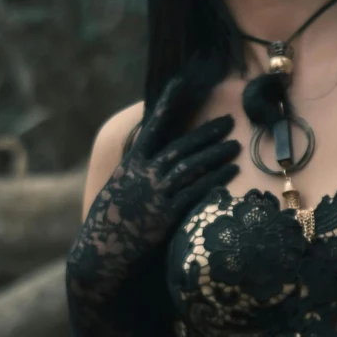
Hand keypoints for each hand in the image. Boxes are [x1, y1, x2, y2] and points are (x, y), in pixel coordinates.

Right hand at [69, 78, 238, 299]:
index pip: (152, 124)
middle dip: (206, 133)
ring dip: (216, 155)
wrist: (100, 254)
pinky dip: (214, 180)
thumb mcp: (117, 191)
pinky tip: (230, 173)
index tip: (182, 82)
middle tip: (228, 121)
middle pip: (182, 146)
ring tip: (236, 145)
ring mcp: (156, 194)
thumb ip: (136, 173)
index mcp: (131, 164)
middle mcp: (144, 174)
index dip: (168, 102)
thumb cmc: (109, 224)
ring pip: (192, 167)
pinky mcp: (166, 215)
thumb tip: (152, 159)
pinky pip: (195, 192)